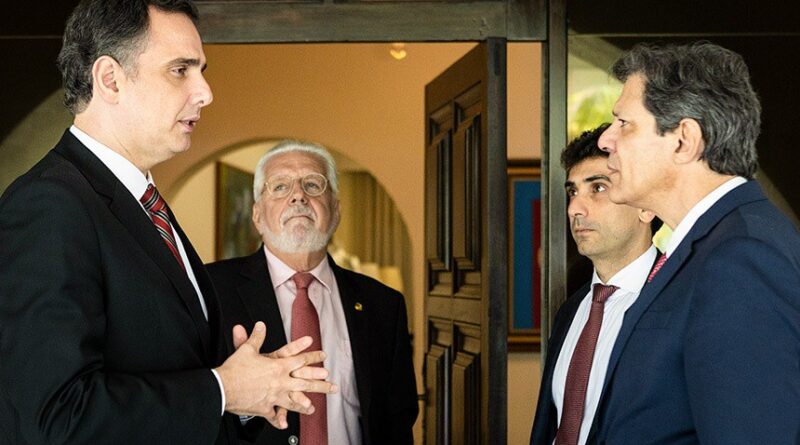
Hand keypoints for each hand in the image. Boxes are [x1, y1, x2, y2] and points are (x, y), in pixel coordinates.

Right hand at [216, 321, 337, 427]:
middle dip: (321, 384)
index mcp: (278, 366)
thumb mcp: (247, 349)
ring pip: (294, 401)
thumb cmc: (235, 369)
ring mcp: (274, 396)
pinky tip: (283, 424)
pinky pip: (274, 416)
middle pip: (305, 382)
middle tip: (332, 386)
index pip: (300, 360)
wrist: (223, 387)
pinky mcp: (264, 408)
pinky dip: (278, 420)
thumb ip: (256, 337)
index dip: (313, 357)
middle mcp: (280, 382)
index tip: (324, 357)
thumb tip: (260, 326)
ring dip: (305, 405)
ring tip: (313, 408)